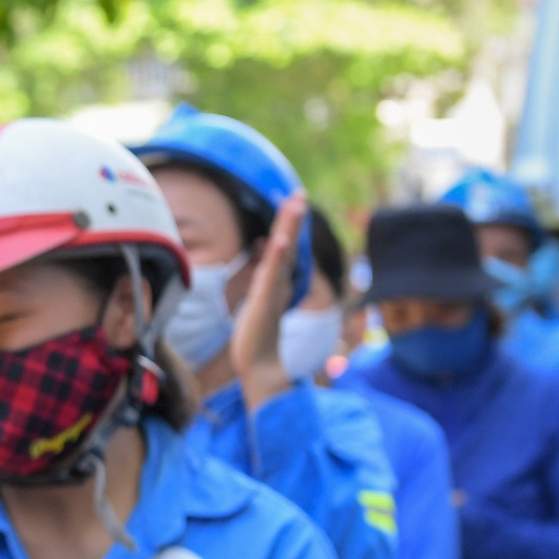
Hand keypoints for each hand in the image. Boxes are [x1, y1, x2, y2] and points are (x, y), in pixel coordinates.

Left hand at [230, 191, 305, 412]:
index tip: (294, 199)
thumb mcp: (260, 304)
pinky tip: (281, 241)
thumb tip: (267, 274)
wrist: (260, 365)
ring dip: (288, 229)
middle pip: (287, 244)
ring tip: (295, 206)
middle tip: (299, 194)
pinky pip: (272, 277)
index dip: (288, 224)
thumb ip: (266, 288)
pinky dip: (277, 258)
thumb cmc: (258, 337)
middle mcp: (277, 283)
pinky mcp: (266, 303)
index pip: (282, 246)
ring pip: (282, 255)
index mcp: (275, 281)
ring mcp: (273, 292)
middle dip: (292, 219)